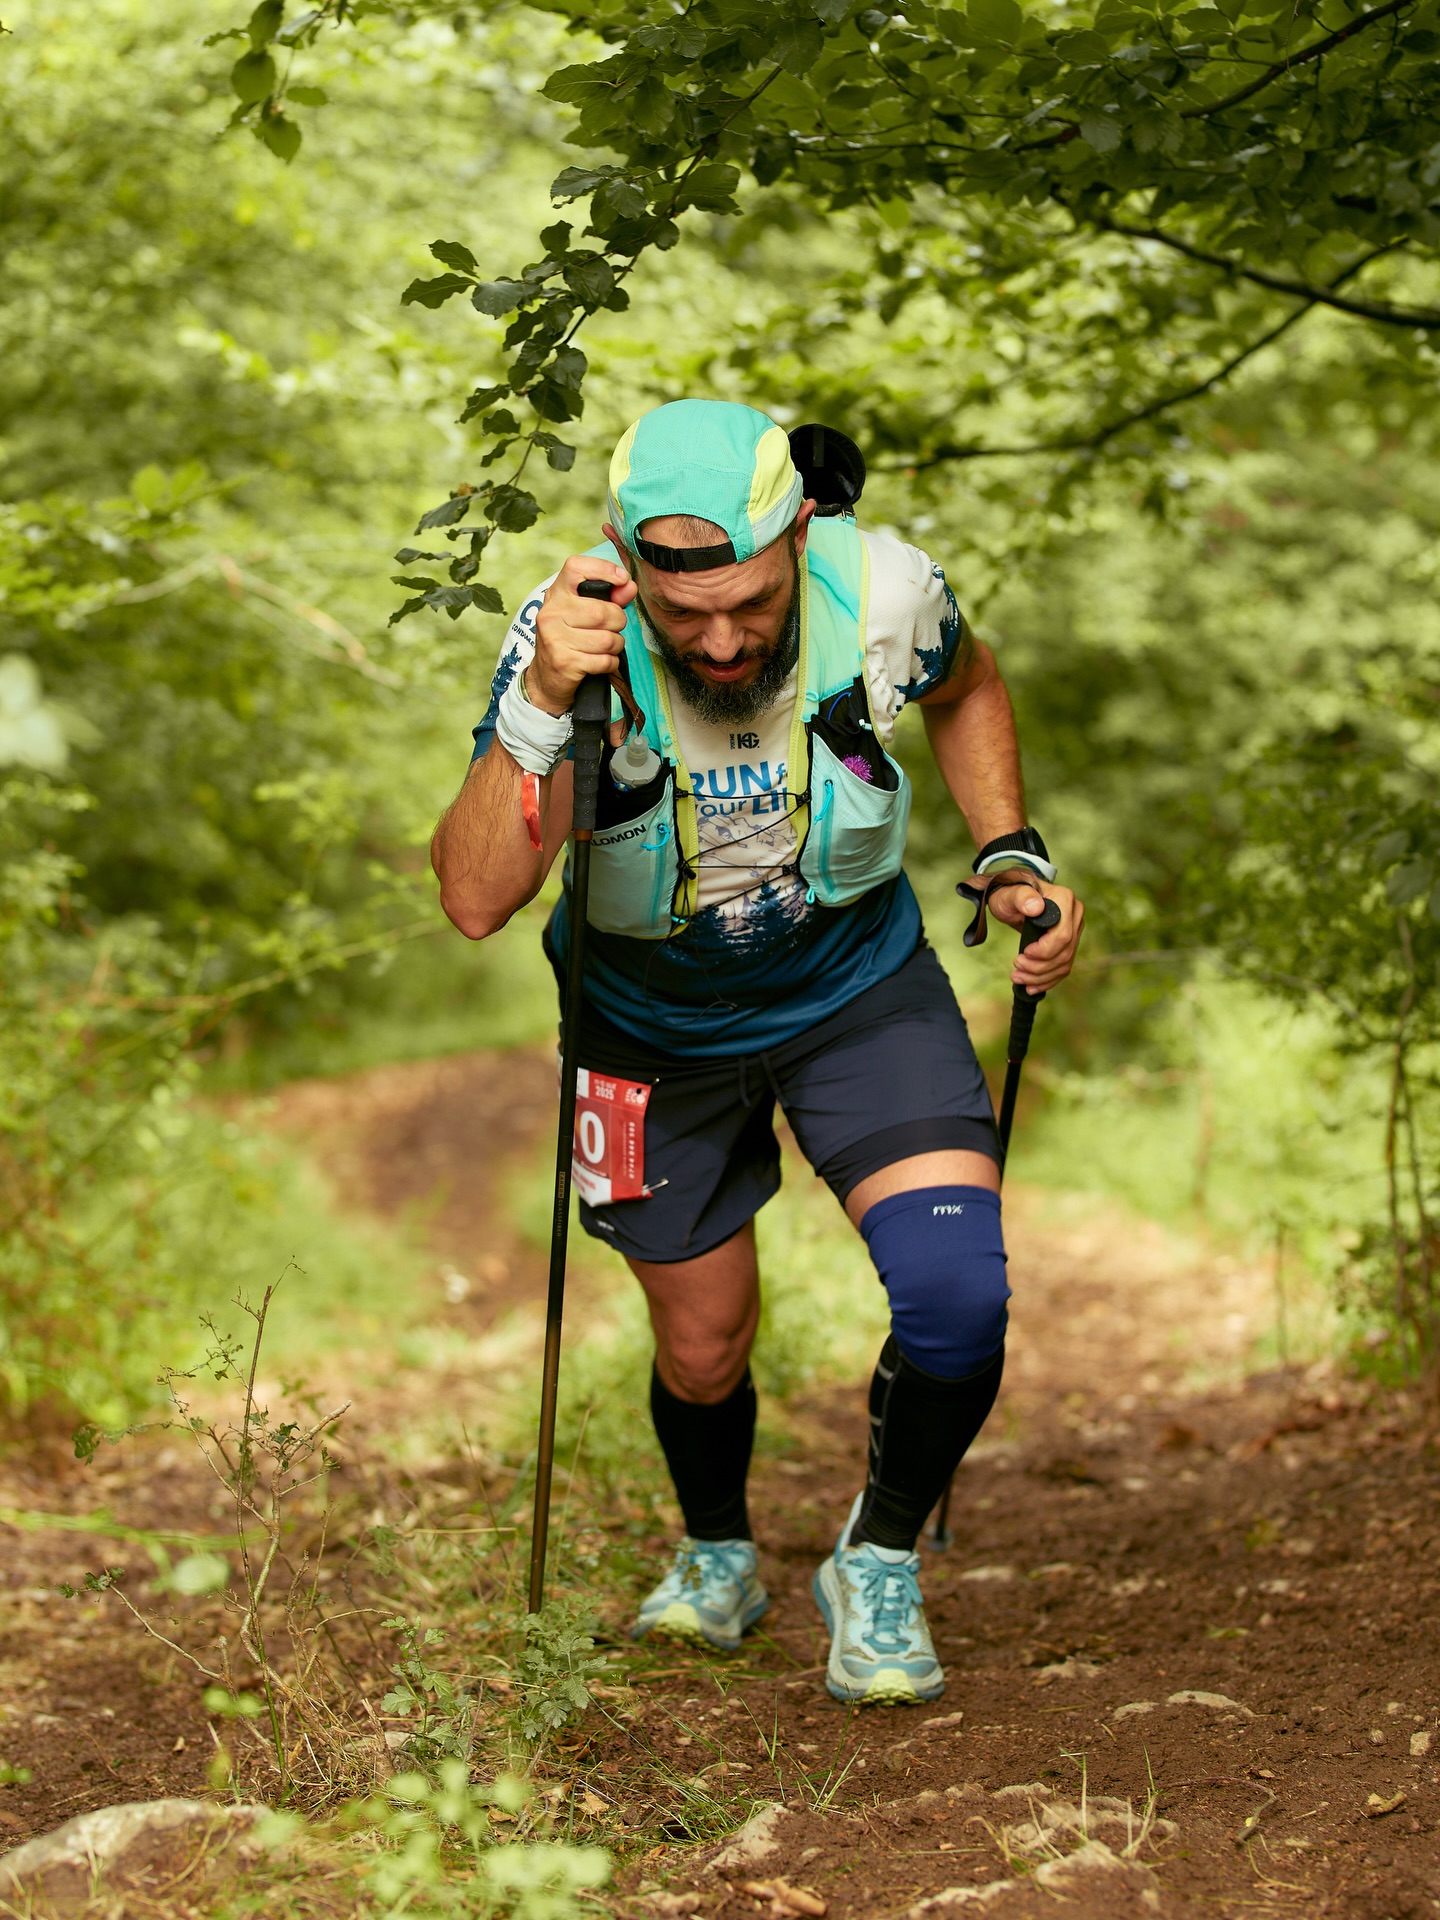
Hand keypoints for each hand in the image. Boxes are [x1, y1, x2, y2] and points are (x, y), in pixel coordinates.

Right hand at [527, 553, 635, 714]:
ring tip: (605, 647)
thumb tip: (629, 586)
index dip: (604, 570)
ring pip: (608, 639)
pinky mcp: (564, 662)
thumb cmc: (569, 640)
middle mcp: (552, 613)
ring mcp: (556, 638)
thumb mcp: (583, 614)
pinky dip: (610, 663)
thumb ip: (610, 598)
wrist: (545, 679)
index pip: (577, 568)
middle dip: (618, 623)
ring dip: (615, 646)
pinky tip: (601, 662)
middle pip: (604, 612)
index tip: (621, 579)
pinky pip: (605, 660)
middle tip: (611, 629)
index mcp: (556, 594)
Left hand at [986, 874, 1084, 993]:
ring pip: (1065, 963)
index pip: (1063, 936)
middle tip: (1016, 967)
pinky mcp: (1069, 943)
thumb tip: (1036, 907)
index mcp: (1065, 900)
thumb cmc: (1009, 894)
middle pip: (1065, 952)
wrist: (1012, 899)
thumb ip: (1022, 898)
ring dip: (1041, 977)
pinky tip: (1032, 987)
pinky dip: (1048, 980)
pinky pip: (1063, 967)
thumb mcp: (1009, 894)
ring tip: (1018, 978)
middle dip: (1039, 967)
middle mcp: (1075, 915)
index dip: (1044, 951)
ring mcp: (1074, 930)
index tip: (1023, 953)